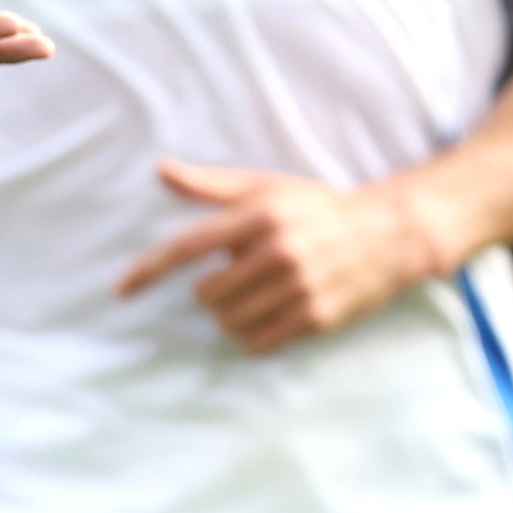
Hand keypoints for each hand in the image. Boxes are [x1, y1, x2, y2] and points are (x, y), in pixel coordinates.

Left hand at [118, 159, 454, 353]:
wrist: (390, 234)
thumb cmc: (318, 209)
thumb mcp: (267, 187)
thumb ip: (211, 184)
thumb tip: (160, 169)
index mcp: (262, 215)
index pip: (188, 247)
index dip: (149, 270)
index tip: (121, 291)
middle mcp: (279, 250)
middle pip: (206, 296)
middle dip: (214, 291)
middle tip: (242, 276)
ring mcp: (299, 287)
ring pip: (229, 322)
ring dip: (234, 315)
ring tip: (261, 295)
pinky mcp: (316, 317)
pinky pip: (258, 343)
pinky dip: (255, 335)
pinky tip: (273, 315)